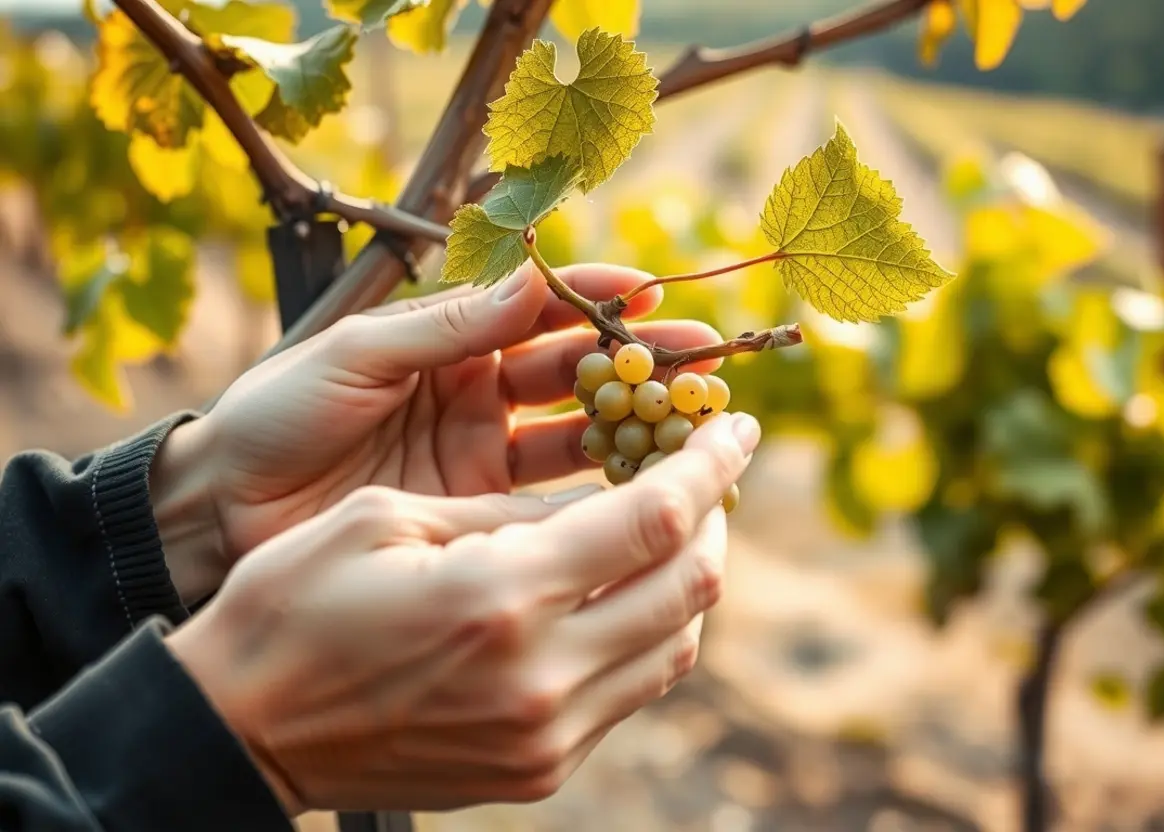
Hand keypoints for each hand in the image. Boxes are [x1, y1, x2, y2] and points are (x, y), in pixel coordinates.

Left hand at [156, 263, 721, 598]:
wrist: (221, 517)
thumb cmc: (275, 420)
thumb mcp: (356, 357)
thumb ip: (446, 327)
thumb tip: (535, 280)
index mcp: (445, 340)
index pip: (537, 309)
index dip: (596, 297)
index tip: (653, 290)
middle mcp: (476, 392)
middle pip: (574, 370)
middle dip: (638, 362)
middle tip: (703, 360)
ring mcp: (482, 454)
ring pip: (575, 432)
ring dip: (632, 424)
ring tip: (691, 419)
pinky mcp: (478, 510)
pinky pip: (550, 496)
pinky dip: (597, 488)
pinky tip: (644, 482)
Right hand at [165, 411, 758, 813]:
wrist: (244, 731)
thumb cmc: (293, 605)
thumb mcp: (388, 520)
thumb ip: (508, 514)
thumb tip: (598, 504)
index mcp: (501, 596)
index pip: (656, 519)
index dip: (711, 465)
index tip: (738, 428)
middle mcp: (543, 676)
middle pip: (690, 588)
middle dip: (714, 519)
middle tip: (704, 474)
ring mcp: (547, 736)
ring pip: (676, 647)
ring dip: (688, 579)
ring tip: (667, 529)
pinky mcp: (540, 770)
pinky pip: (633, 692)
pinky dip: (648, 632)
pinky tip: (621, 594)